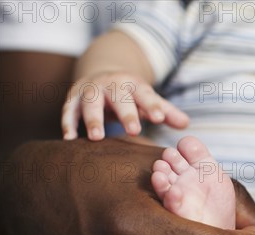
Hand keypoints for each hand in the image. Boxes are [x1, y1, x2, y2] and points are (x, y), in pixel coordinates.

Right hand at [62, 72, 188, 140]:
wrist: (102, 74)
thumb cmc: (131, 95)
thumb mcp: (148, 99)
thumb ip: (165, 111)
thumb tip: (186, 124)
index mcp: (133, 85)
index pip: (145, 95)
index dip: (152, 106)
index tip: (159, 118)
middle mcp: (111, 84)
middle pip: (119, 98)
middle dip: (126, 113)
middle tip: (134, 131)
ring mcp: (90, 90)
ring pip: (90, 102)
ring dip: (93, 118)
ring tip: (97, 137)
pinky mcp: (73, 98)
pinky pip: (68, 110)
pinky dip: (68, 123)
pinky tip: (69, 140)